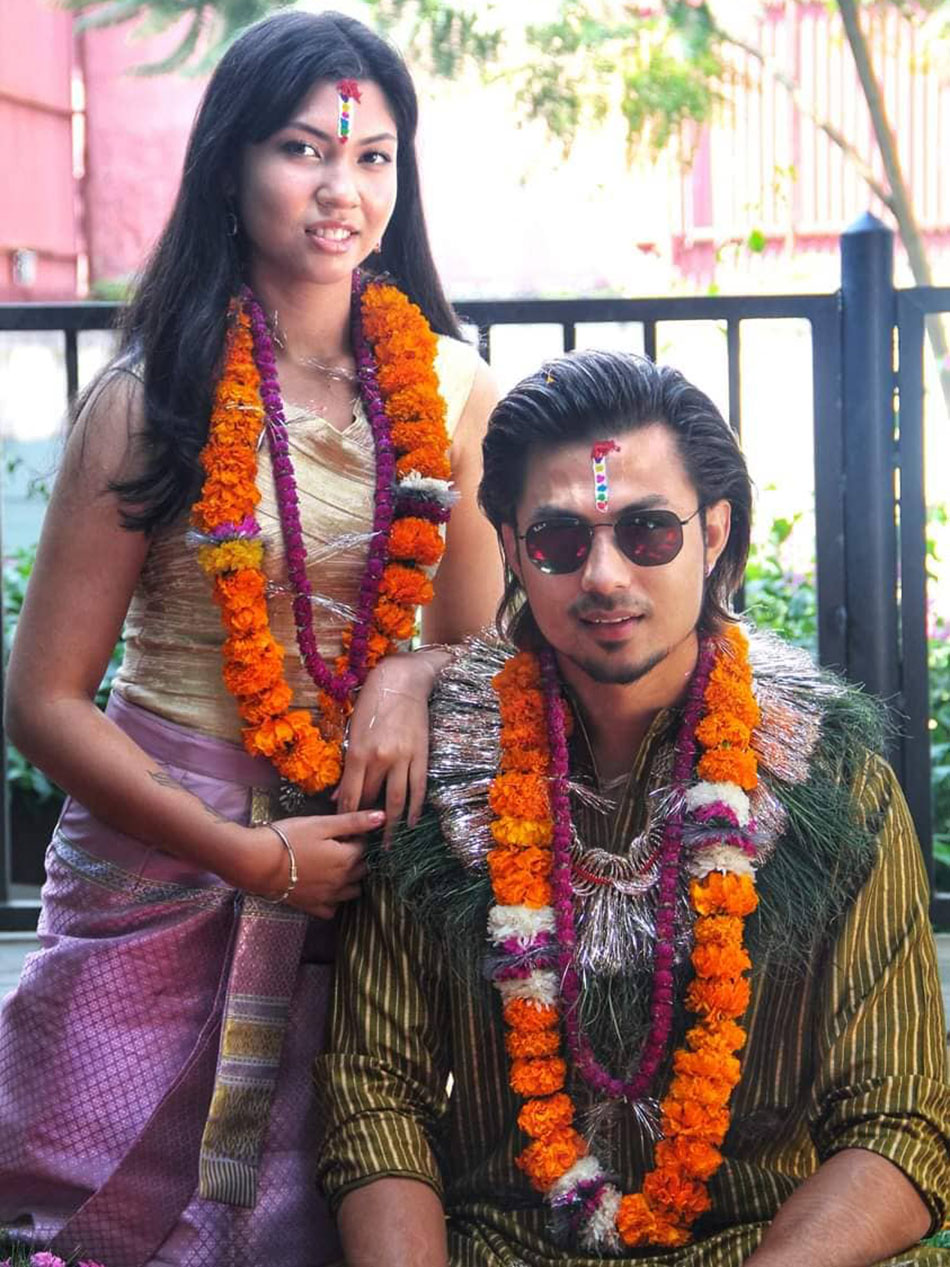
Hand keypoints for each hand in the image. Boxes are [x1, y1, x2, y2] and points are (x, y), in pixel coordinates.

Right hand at [235, 809, 382, 918]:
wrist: (257, 862)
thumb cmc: (289, 838)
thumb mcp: (322, 824)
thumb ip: (354, 822)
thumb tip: (383, 817)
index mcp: (347, 860)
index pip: (365, 847)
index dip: (358, 837)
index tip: (347, 831)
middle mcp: (342, 882)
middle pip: (362, 870)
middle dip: (358, 858)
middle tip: (343, 846)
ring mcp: (327, 897)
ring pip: (352, 892)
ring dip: (351, 880)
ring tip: (338, 867)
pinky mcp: (312, 907)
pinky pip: (332, 909)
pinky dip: (334, 900)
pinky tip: (327, 888)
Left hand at [335, 650, 448, 829]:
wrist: (403, 681)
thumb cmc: (372, 702)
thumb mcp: (353, 732)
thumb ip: (348, 768)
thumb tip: (338, 796)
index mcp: (359, 753)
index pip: (351, 795)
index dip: (347, 815)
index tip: (345, 831)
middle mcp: (381, 759)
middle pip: (372, 800)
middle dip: (368, 822)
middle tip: (366, 842)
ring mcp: (403, 759)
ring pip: (397, 800)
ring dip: (393, 824)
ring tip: (390, 843)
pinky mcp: (421, 755)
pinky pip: (418, 788)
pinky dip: (416, 808)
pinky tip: (413, 821)